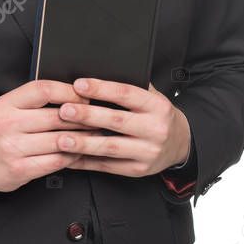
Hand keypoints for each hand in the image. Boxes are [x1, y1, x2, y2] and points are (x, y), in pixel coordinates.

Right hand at [0, 79, 95, 192]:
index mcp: (6, 104)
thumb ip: (35, 100)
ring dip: (83, 138)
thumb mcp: (9, 108)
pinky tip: (80, 151)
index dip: (69, 92)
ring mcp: (13, 148)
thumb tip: (75, 93)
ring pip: (59, 140)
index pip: (43, 90)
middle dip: (83, 117)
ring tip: (95, 134)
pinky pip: (56, 161)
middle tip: (99, 117)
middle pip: (56, 116)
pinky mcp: (20, 169)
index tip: (84, 96)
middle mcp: (8, 124)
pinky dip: (72, 156)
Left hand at [55, 78, 190, 178]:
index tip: (79, 85)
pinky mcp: (138, 170)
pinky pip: (108, 166)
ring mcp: (147, 151)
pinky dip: (86, 162)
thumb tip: (96, 74)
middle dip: (88, 115)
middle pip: (116, 121)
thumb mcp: (152, 97)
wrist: (180, 144)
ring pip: (111, 147)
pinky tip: (70, 157)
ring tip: (62, 139)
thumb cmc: (158, 116)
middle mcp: (155, 129)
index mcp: (157, 106)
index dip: (101, 89)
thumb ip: (131, 87)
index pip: (127, 94)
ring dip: (84, 143)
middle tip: (65, 110)